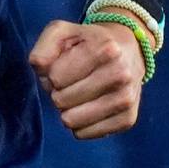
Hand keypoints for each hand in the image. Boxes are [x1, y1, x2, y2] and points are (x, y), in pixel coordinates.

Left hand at [29, 19, 145, 138]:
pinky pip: (84, 134)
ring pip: (72, 121)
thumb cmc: (87, 42)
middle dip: (58, 92)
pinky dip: (80, 124)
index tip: (63, 66)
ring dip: (67, 110)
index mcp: (105, 48)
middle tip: (71, 82)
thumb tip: (40, 68)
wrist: (128, 49)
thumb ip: (43, 48)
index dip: (52, 74)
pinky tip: (89, 107)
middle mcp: (120, 74)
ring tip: (78, 94)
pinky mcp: (128, 119)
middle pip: (61, 100)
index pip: (55, 78)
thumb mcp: (61, 33)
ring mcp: (126, 99)